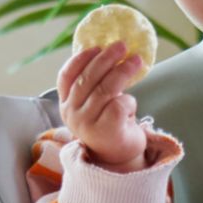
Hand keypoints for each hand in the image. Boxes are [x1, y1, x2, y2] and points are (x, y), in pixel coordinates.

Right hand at [57, 42, 149, 170]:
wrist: (118, 157)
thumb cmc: (108, 123)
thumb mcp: (96, 102)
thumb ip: (95, 82)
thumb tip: (109, 49)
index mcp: (66, 104)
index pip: (66, 77)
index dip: (80, 59)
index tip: (96, 47)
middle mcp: (72, 114)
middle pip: (88, 79)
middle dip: (106, 59)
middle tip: (122, 45)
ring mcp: (87, 124)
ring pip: (106, 89)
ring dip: (123, 71)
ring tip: (136, 61)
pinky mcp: (105, 131)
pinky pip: (119, 104)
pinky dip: (129, 101)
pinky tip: (130, 107)